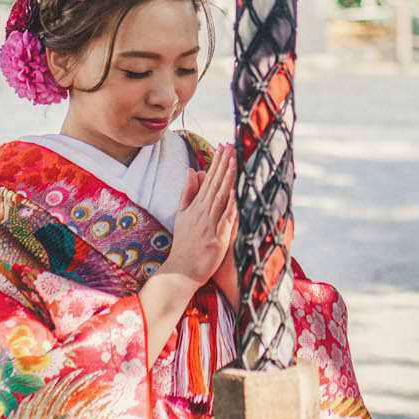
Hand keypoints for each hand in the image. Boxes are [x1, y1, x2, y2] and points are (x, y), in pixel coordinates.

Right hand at [164, 146, 237, 287]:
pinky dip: (231, 205)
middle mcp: (202, 213)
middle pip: (215, 185)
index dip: (216, 163)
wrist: (181, 271)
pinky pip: (226, 218)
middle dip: (223, 165)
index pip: (208, 180)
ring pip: (221, 198)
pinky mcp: (217, 238)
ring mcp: (209, 225)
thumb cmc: (184, 244)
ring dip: (228, 179)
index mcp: (195, 206)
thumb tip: (193, 170)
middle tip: (231, 147)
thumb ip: (187, 192)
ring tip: (235, 162)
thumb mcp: (182, 215)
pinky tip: (237, 192)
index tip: (223, 147)